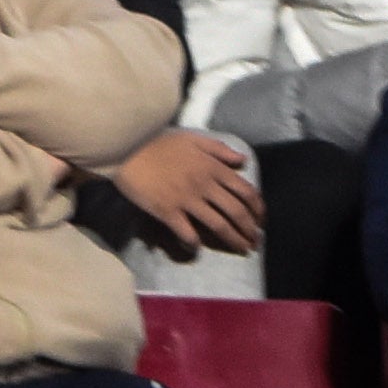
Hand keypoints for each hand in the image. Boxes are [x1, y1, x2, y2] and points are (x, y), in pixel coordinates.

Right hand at [103, 125, 263, 253]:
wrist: (126, 150)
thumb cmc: (158, 143)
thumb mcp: (193, 138)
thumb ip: (220, 149)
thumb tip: (242, 162)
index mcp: (213, 168)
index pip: (245, 191)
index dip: (258, 208)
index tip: (261, 219)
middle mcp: (205, 186)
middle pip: (236, 212)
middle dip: (250, 229)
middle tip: (255, 241)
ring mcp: (187, 200)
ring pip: (218, 225)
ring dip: (233, 239)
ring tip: (241, 249)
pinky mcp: (167, 212)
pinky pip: (187, 233)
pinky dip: (194, 244)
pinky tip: (197, 248)